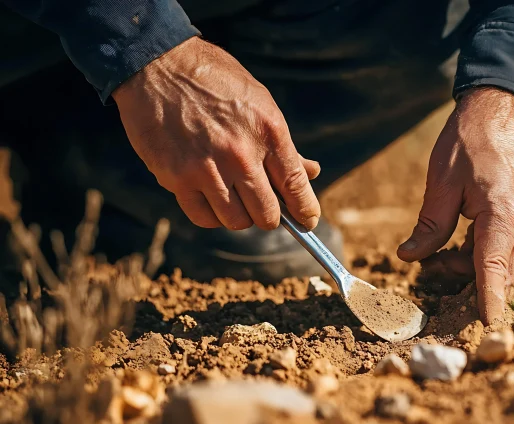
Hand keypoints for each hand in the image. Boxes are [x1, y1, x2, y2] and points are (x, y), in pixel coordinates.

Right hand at [112, 37, 320, 230]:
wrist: (156, 65)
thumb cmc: (214, 81)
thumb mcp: (259, 102)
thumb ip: (283, 144)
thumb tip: (311, 172)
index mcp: (268, 132)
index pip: (295, 186)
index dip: (305, 211)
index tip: (307, 221)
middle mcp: (240, 154)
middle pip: (267, 214)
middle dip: (270, 215)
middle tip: (263, 206)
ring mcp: (207, 168)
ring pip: (236, 221)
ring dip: (240, 216)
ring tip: (234, 197)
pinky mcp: (177, 178)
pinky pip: (204, 217)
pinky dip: (212, 215)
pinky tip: (212, 199)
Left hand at [397, 88, 513, 324]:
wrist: (506, 111)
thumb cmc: (471, 141)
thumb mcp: (442, 181)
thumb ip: (430, 226)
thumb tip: (410, 258)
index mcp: (503, 214)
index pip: (495, 270)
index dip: (489, 301)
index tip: (487, 329)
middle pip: (499, 275)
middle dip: (466, 283)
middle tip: (430, 266)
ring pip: (504, 266)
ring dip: (474, 270)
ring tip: (440, 251)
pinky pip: (509, 253)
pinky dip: (485, 257)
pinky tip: (461, 243)